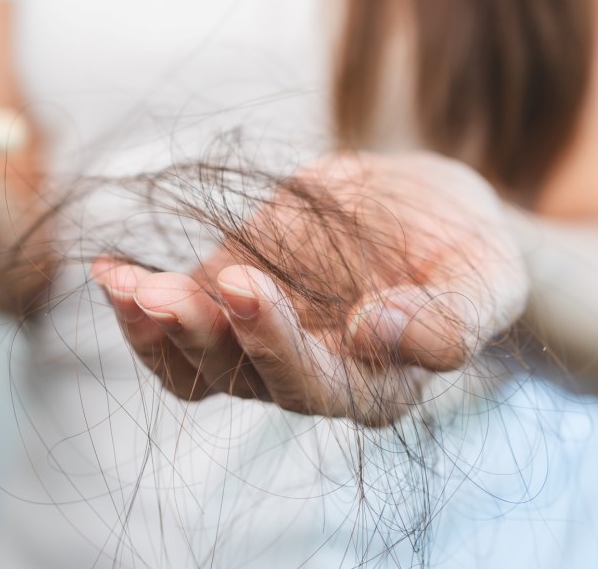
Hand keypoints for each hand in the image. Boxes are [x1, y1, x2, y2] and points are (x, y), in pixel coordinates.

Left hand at [92, 152, 528, 426]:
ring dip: (155, 328)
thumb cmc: (464, 249)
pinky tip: (108, 270)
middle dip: (201, 335)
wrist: (423, 211)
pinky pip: (167, 322)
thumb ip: (451, 320)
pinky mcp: (222, 300)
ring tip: (127, 285)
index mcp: (373, 384)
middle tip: (169, 291)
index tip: (246, 282)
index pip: (314, 386)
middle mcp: (306, 374)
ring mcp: (256, 341)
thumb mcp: (488, 277)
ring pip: (192, 364)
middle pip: (240, 379)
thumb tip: (376, 333)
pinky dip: (133, 301)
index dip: (273, 342)